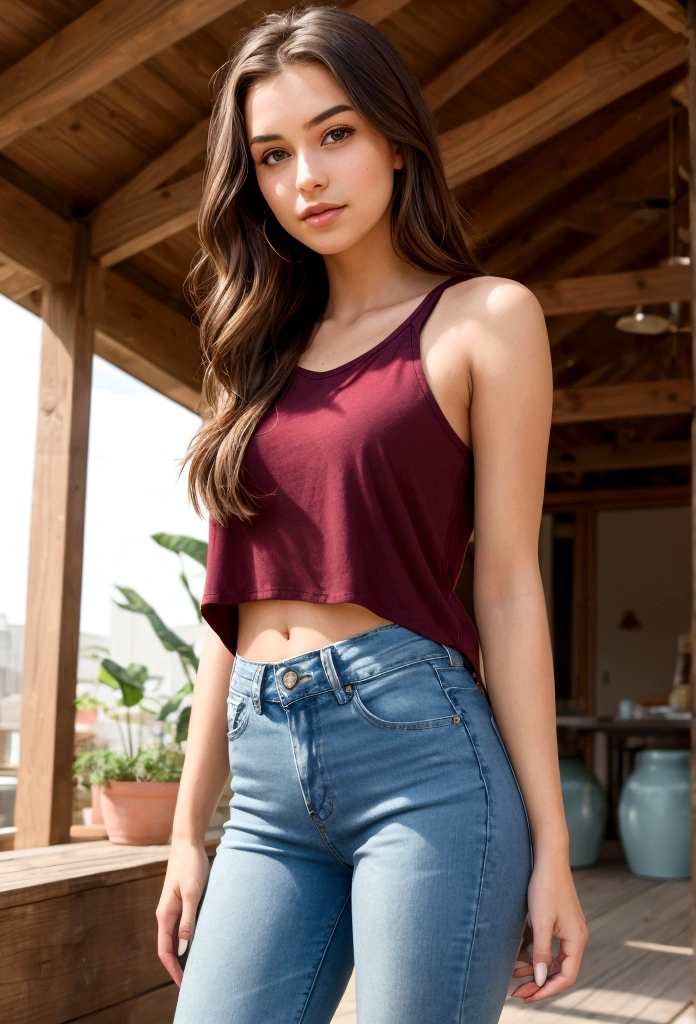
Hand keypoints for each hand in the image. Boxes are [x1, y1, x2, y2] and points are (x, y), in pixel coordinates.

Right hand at [156, 839, 210, 985]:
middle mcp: (166, 914)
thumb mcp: (191, 893)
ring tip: (196, 968)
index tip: (183, 985)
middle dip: (177, 967)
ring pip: (175, 938)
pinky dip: (187, 940)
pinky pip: (181, 927)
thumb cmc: (190, 866)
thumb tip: (184, 948)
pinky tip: (199, 943)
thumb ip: (188, 919)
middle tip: (192, 982)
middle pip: (169, 948)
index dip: (173, 970)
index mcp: (165, 915)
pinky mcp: (181, 902)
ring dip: (182, 954)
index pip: (165, 951)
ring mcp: (172, 908)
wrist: (188, 843)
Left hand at [509, 853, 588, 1002]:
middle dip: (540, 984)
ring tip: (516, 979)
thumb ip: (541, 952)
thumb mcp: (541, 922)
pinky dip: (539, 958)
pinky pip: (553, 950)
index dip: (547, 990)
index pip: (566, 977)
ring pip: (556, 962)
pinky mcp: (562, 924)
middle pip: (561, 972)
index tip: (527, 996)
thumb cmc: (545, 886)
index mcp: (577, 939)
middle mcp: (577, 937)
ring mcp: (570, 931)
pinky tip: (522, 962)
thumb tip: (540, 979)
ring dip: (538, 972)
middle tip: (518, 993)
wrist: (549, 858)